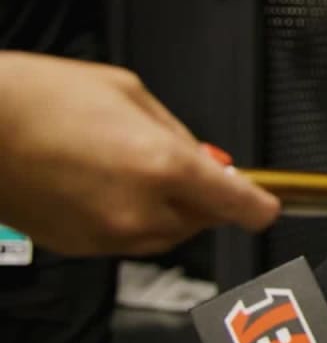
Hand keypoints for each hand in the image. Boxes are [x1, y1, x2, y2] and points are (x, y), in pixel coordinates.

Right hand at [0, 52, 280, 255]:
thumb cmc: (42, 99)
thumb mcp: (130, 94)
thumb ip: (178, 134)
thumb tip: (206, 161)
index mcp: (164, 166)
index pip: (241, 205)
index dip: (260, 203)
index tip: (269, 202)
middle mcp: (142, 210)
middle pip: (207, 219)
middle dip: (205, 196)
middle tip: (179, 163)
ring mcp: (110, 236)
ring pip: (169, 234)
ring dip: (170, 210)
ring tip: (130, 166)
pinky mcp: (82, 248)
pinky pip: (129, 240)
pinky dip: (132, 219)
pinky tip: (103, 184)